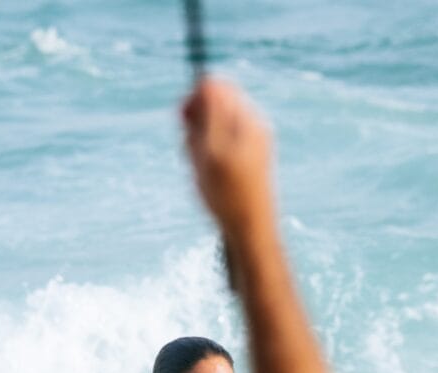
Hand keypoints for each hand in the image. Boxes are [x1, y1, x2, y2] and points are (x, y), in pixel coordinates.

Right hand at [182, 79, 275, 242]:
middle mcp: (253, 127)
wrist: (250, 229)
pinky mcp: (249, 158)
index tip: (183, 120)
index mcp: (247, 121)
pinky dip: (207, 156)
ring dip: (199, 142)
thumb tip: (206, 79)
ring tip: (201, 168)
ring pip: (214, 127)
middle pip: (216, 106)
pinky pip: (220, 145)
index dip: (195, 99)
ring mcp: (253, 142)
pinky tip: (208, 176)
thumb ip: (209, 113)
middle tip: (192, 150)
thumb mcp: (211, 150)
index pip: (218, 87)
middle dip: (196, 124)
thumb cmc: (228, 193)